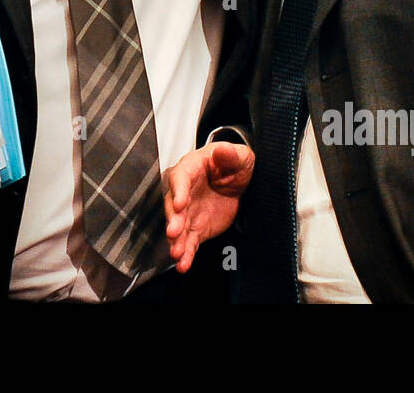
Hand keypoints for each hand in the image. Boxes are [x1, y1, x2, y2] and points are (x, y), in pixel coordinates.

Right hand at [163, 142, 254, 272]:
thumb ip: (230, 153)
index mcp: (191, 168)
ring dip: (176, 240)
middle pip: (173, 205)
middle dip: (173, 220)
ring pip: (178, 227)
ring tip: (177, 253)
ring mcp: (188, 212)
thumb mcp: (239, 156)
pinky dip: (186, 254)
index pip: (180, 178)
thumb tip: (222, 149)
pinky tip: (183, 264)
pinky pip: (189, 242)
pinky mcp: (195, 228)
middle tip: (174, 232)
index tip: (180, 203)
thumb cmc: (234, 164)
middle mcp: (184, 191)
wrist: (239, 182)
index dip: (179, 191)